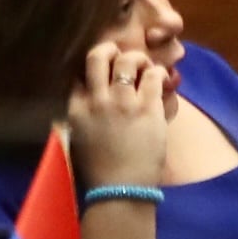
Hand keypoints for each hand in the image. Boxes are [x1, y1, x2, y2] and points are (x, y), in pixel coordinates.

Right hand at [67, 40, 174, 191]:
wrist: (120, 189)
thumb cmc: (101, 169)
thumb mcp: (78, 138)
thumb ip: (80, 114)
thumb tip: (85, 99)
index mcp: (76, 107)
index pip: (77, 72)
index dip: (90, 67)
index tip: (102, 71)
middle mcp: (96, 100)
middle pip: (97, 56)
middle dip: (109, 49)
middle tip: (120, 56)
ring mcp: (123, 103)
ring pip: (127, 60)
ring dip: (138, 59)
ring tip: (145, 67)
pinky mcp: (148, 109)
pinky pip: (153, 76)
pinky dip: (158, 73)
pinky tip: (161, 79)